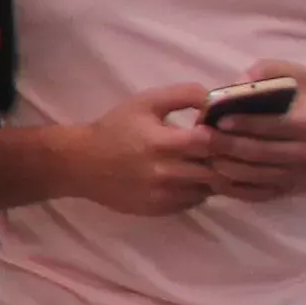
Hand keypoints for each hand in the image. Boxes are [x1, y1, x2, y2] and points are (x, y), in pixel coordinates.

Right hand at [63, 85, 229, 216]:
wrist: (80, 164)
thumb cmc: (115, 128)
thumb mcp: (145, 102)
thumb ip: (184, 94)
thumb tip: (217, 100)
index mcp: (163, 143)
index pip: (213, 143)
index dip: (225, 136)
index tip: (225, 131)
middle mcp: (167, 173)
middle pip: (216, 169)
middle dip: (223, 158)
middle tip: (222, 148)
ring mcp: (164, 195)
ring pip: (209, 189)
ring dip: (213, 176)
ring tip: (205, 162)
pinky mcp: (161, 209)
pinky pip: (194, 201)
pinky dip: (198, 189)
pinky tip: (188, 177)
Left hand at [190, 70, 305, 200]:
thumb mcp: (301, 79)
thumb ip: (272, 71)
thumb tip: (241, 81)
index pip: (275, 126)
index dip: (246, 123)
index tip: (219, 119)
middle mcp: (305, 154)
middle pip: (259, 153)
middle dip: (226, 145)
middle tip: (198, 136)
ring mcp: (294, 177)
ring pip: (254, 175)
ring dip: (223, 166)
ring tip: (200, 153)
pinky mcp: (284, 192)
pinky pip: (254, 194)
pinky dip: (231, 187)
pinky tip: (210, 176)